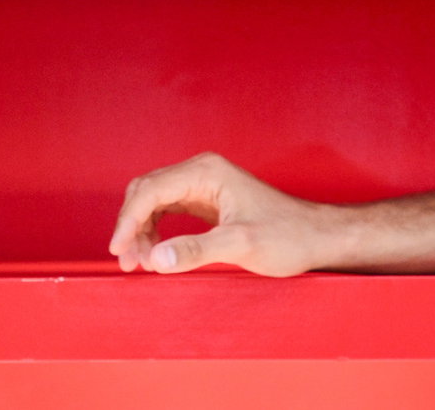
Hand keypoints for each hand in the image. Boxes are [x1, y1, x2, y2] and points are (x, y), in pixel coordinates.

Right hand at [109, 152, 329, 276]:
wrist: (314, 236)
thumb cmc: (287, 236)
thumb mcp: (240, 245)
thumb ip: (197, 250)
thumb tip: (157, 258)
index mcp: (208, 172)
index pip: (150, 190)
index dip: (128, 221)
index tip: (120, 252)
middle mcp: (203, 171)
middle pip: (145, 192)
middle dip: (130, 226)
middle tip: (129, 262)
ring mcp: (204, 185)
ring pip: (152, 201)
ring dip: (140, 230)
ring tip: (139, 263)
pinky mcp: (206, 200)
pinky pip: (166, 210)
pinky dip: (153, 231)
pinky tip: (155, 254)